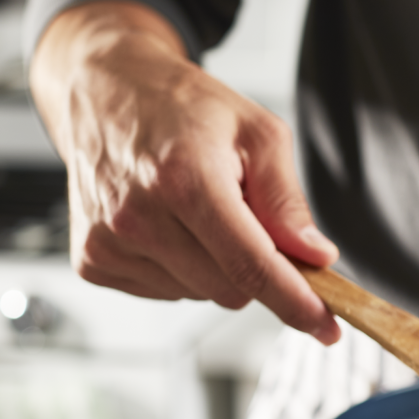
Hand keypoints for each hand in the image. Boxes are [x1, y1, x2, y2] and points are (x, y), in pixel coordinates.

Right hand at [29, 0, 340, 342]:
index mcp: (185, 179)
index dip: (296, 302)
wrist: (105, 92)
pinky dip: (181, 268)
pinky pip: (166, 292)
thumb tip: (315, 257)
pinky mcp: (92, 261)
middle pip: (230, 290)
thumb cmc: (185, 108)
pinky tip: (168, 224)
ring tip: (196, 210)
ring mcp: (108, 242)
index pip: (251, 265)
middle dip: (256, 268)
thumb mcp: (257, 133)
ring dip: (216, 266)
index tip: (327, 326)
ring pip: (199, 294)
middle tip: (249, 221)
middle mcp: (137, 215)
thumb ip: (287, 200)